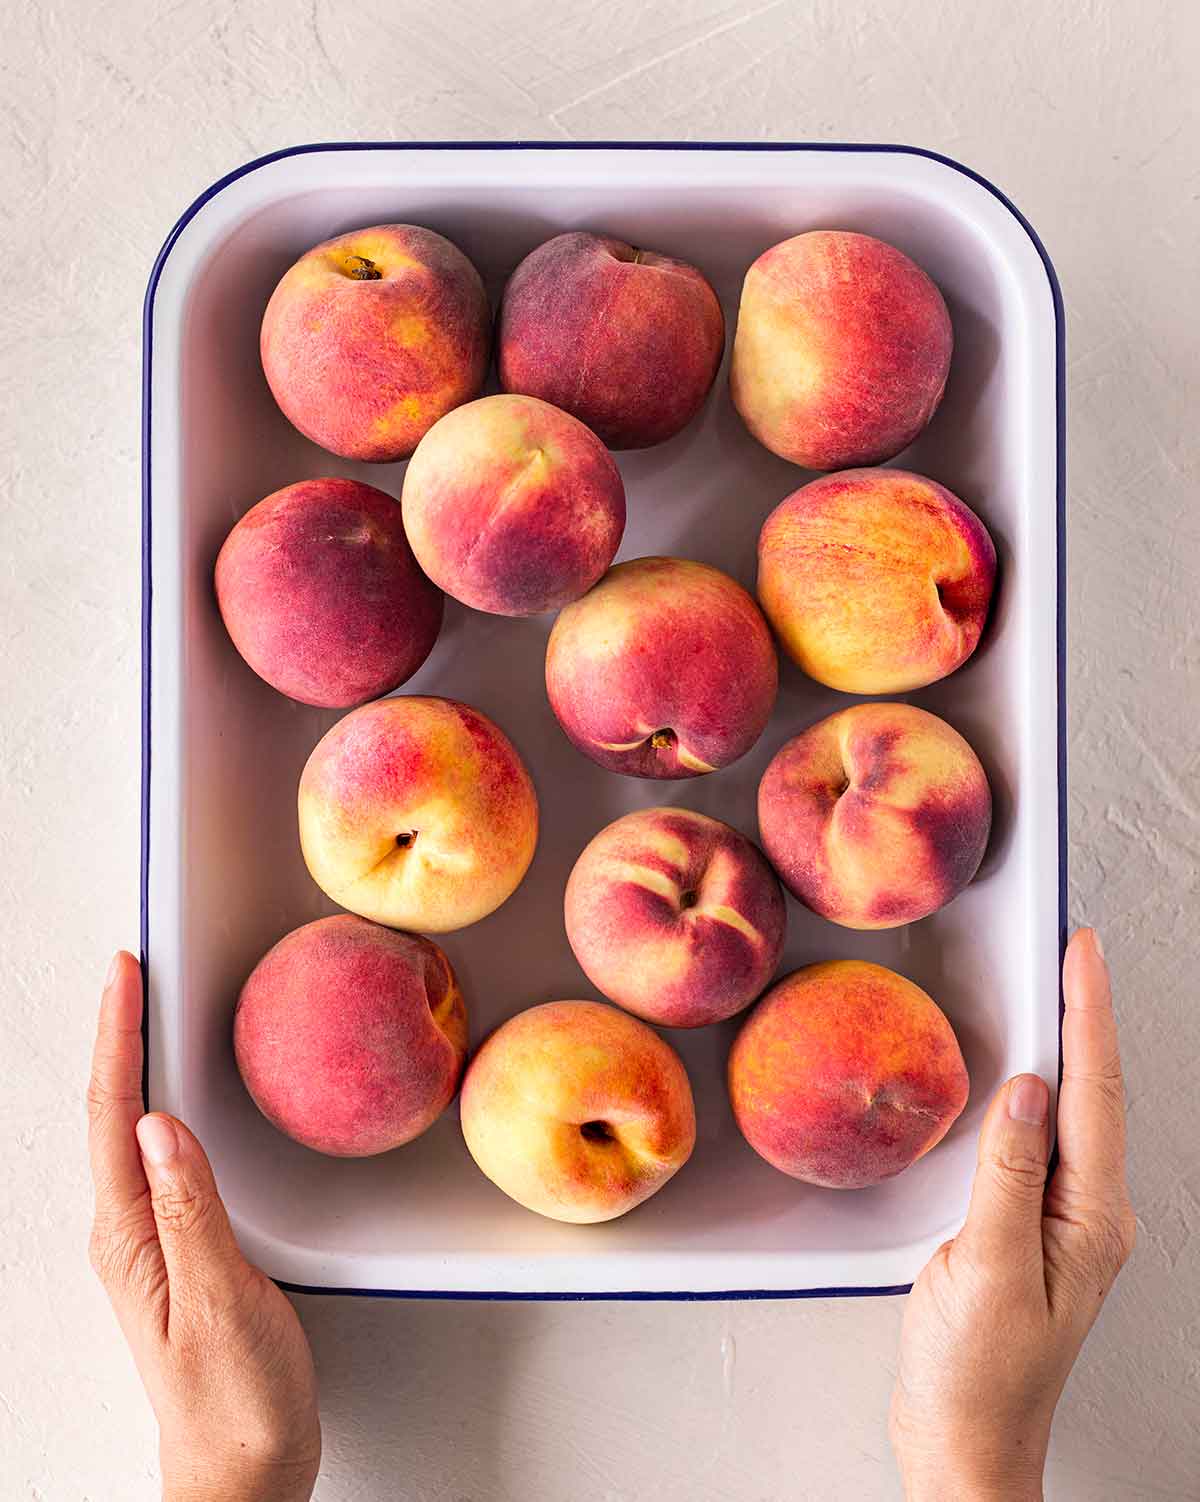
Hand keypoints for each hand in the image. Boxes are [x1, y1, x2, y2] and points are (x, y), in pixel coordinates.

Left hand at [87, 952, 320, 1501]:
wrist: (242, 1474)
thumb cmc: (234, 1401)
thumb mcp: (219, 1301)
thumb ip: (191, 1212)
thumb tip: (161, 1126)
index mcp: (130, 1239)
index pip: (115, 1116)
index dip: (119, 1037)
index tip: (125, 975)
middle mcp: (128, 1234)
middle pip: (112, 1112)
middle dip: (116, 1035)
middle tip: (129, 971)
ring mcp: (150, 1242)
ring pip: (131, 1132)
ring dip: (133, 1064)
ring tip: (143, 1011)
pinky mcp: (179, 1250)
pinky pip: (160, 1159)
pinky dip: (161, 1106)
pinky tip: (176, 1097)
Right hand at [890, 929, 1135, 1501]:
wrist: (964, 1444)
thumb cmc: (976, 1375)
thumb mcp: (988, 1270)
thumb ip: (1005, 1177)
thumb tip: (1023, 1089)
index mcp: (1088, 1219)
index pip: (1091, 1096)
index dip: (1087, 1016)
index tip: (1080, 952)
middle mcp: (1086, 1212)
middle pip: (1090, 1094)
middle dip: (1084, 1017)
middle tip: (1071, 950)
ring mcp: (1058, 1220)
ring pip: (1066, 1114)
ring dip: (1062, 1047)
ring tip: (1051, 991)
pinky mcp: (1024, 1226)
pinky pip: (1035, 1141)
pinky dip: (1030, 1091)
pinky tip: (1015, 1075)